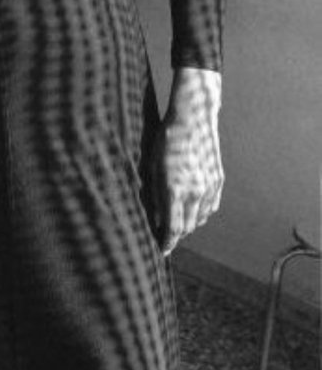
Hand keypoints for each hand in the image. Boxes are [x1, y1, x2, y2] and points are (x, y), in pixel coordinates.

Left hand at [150, 68, 222, 255]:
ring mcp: (210, 187)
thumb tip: (154, 218)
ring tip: (177, 221)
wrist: (193, 119)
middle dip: (176, 235)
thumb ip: (153, 195)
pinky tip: (192, 208)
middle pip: (188, 228)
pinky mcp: (218, 180)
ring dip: (189, 224)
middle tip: (165, 235)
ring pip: (201, 218)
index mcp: (175, 190)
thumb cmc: (165, 140)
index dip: (167, 243)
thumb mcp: (152, 167)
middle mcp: (195, 192)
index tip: (161, 251)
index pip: (173, 229)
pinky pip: (211, 206)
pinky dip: (201, 212)